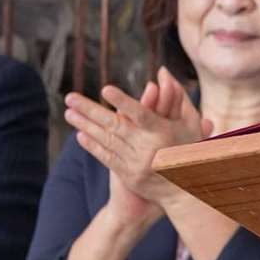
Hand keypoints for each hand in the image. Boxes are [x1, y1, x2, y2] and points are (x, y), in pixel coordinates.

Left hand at [66, 67, 204, 219]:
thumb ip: (176, 95)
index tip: (106, 90)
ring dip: (85, 125)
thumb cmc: (190, 147)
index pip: (141, 114)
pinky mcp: (129, 175)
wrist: (187, 189)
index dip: (123, 102)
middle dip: (89, 110)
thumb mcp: (189, 121)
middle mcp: (148, 147)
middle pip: (115, 125)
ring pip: (107, 140)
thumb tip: (162, 70)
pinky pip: (107, 157)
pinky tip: (80, 134)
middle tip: (69, 97)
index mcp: (164, 131)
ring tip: (68, 113)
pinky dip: (93, 146)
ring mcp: (137, 163)